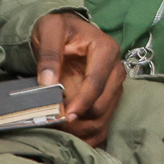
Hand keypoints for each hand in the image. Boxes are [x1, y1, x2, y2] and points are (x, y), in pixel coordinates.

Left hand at [31, 12, 125, 143]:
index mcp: (105, 50)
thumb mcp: (50, 30)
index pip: (96, 82)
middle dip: (79, 119)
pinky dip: (87, 134)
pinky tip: (71, 136)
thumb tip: (48, 83)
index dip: (81, 102)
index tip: (65, 114)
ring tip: (59, 130)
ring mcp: (113, 86)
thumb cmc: (59, 27)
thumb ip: (49, 54)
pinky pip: (102, 124)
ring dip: (81, 130)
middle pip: (102, 105)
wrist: (64, 30)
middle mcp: (115, 70)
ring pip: (103, 118)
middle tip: (54, 122)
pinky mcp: (107, 98)